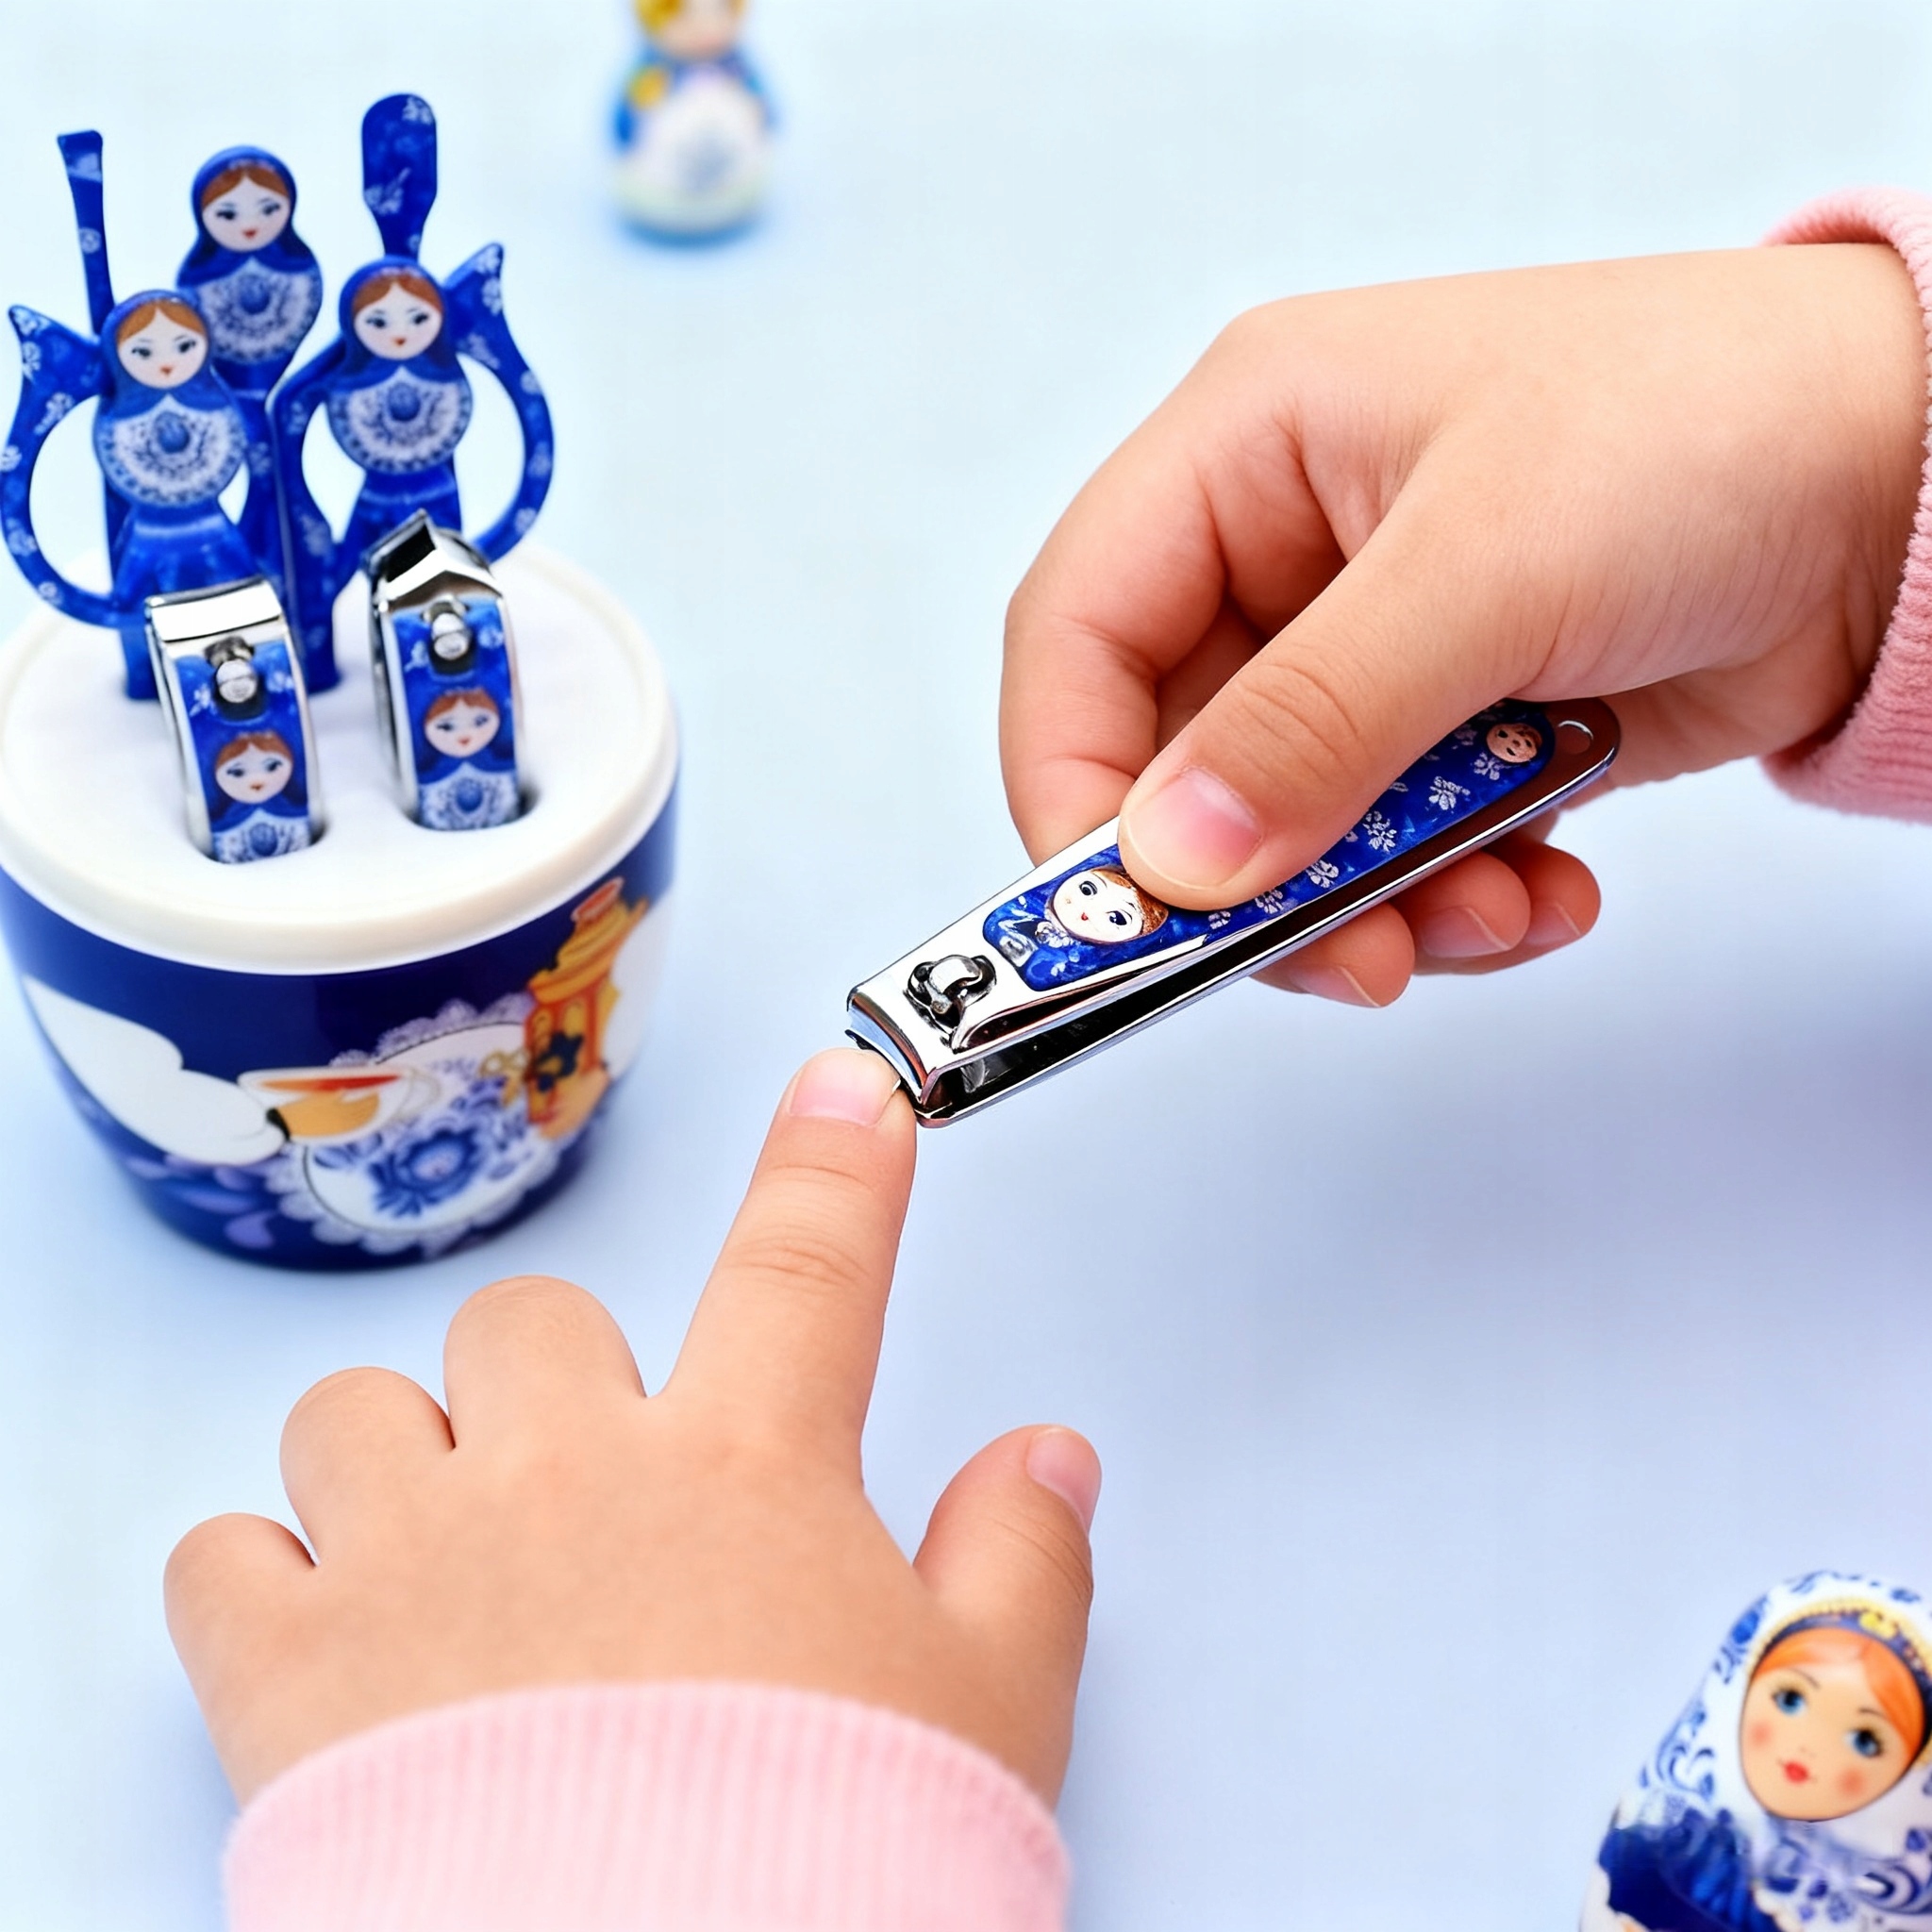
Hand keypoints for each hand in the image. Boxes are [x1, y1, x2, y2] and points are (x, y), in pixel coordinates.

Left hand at [165, 1049, 1100, 1805]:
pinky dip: (261, 1583)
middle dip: (559, 1381)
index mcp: (744, 1471)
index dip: (837, 1166)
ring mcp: (415, 1564)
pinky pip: (219, 1559)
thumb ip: (1022, 1559)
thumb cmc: (836, 1870)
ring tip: (447, 1558)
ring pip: (356, 1409)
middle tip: (596, 1486)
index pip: (806, 1265)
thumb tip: (1049, 1457)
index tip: (846, 1091)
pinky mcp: (285, 1679)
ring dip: (398, 1461)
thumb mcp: (989, 1713)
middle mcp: (568, 1479)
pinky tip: (322, 1638)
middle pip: (532, 1321)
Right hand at [1003, 243, 1924, 1004]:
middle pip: (1179, 758)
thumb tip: (1167, 863)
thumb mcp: (1490, 566)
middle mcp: (1285, 546)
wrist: (1917, 474)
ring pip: (1288, 829)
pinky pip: (1392, 851)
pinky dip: (1459, 897)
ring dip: (1379, 906)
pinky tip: (1551, 885)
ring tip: (1497, 912)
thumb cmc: (1711, 427)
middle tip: (1350, 963)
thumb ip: (1312, 723)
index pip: (1079, 632)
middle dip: (1260, 879)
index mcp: (1245, 447)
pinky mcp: (1450, 723)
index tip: (1126, 915)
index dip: (1072, 782)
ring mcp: (1372, 644)